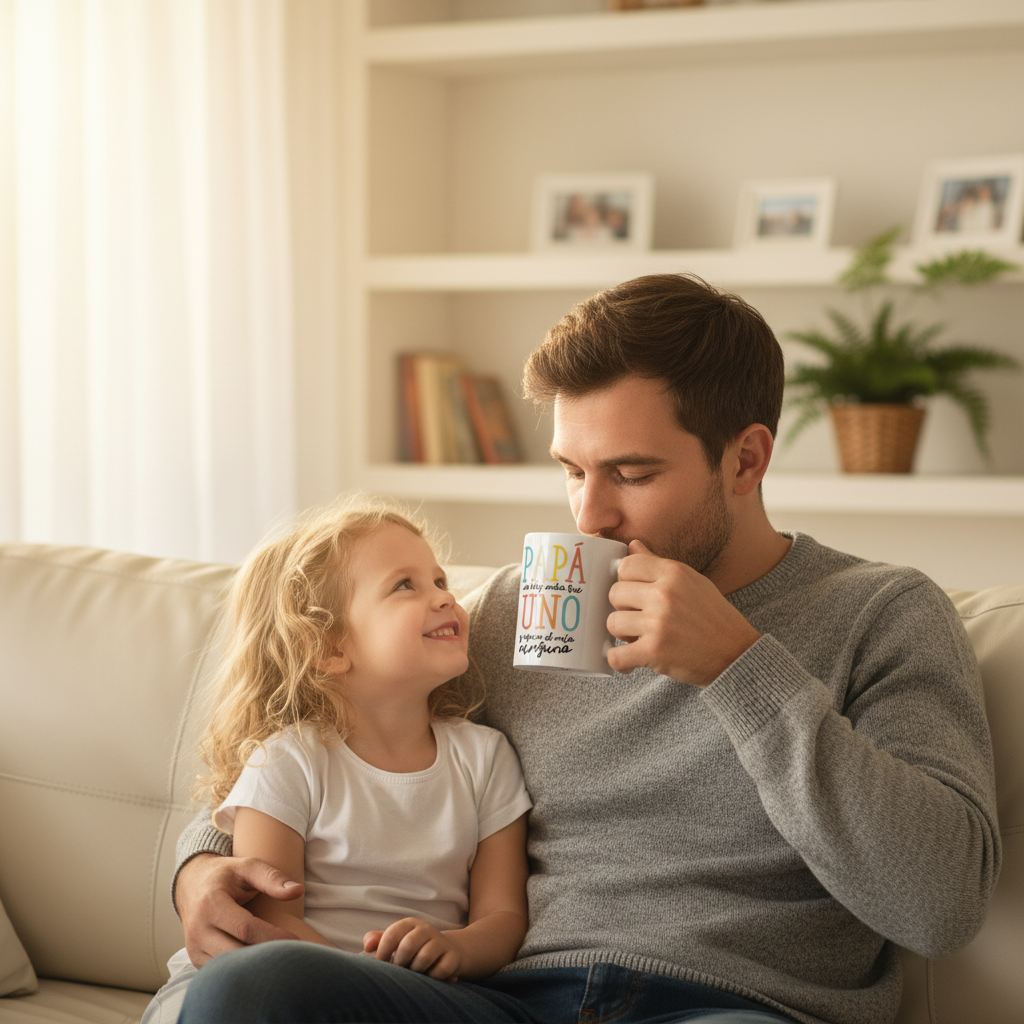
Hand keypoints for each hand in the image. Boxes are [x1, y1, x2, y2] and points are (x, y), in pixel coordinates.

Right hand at [176, 854, 303, 966]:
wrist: (192, 883)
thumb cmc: (226, 874)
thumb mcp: (248, 866)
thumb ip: (272, 878)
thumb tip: (298, 891)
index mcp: (211, 903)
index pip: (245, 928)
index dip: (272, 936)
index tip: (295, 940)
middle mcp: (198, 928)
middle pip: (236, 952)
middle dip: (265, 956)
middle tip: (290, 954)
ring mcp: (194, 947)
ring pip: (228, 967)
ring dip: (254, 966)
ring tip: (277, 958)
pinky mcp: (196, 958)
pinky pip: (221, 971)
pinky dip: (241, 969)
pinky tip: (259, 961)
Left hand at [363, 918, 462, 981]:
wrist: (444, 951)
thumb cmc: (412, 950)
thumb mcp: (395, 942)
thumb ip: (378, 940)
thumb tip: (367, 946)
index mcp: (409, 924)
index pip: (392, 933)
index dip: (383, 951)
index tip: (381, 964)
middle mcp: (426, 929)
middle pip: (408, 945)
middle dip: (400, 963)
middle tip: (400, 971)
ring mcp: (441, 942)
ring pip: (424, 957)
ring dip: (416, 971)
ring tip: (415, 974)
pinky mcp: (453, 956)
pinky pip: (440, 970)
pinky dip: (432, 977)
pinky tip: (430, 977)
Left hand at [607, 539, 761, 686]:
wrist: (736, 654)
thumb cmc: (712, 616)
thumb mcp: (691, 581)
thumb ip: (658, 564)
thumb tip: (632, 546)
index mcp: (674, 573)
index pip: (626, 565)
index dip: (625, 580)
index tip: (633, 594)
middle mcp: (664, 595)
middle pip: (615, 593)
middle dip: (622, 608)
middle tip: (637, 619)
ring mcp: (658, 624)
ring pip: (612, 623)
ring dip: (622, 635)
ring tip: (638, 639)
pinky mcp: (654, 652)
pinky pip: (616, 656)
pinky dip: (619, 662)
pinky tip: (630, 662)